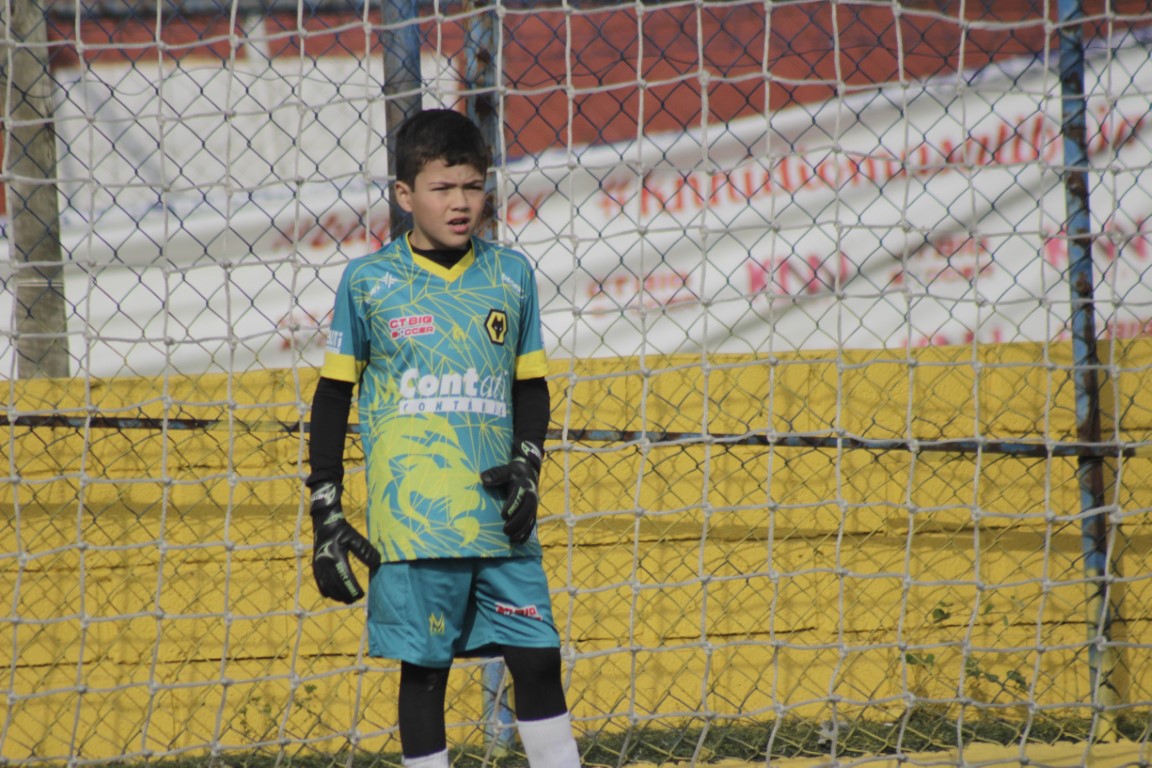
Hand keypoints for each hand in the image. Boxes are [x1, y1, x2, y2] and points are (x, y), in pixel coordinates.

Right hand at [309, 482, 380, 602]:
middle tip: (356, 599)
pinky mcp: (315, 567)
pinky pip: (320, 584)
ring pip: (328, 588)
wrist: (324, 524)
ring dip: (338, 596)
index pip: (345, 578)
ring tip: (348, 599)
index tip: (361, 595)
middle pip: (336, 586)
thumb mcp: (356, 537)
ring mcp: (318, 567)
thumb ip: (366, 551)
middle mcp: (325, 564)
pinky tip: (335, 595)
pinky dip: (328, 592)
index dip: (353, 589)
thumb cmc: (343, 530)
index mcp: (336, 556)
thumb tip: (377, 563)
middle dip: (346, 595)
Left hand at [481, 442, 542, 543]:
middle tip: (506, 530)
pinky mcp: (533, 511)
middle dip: (518, 521)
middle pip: (528, 509)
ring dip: (522, 530)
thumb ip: (496, 473)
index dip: (513, 505)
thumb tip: (483, 479)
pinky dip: (527, 532)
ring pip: (531, 518)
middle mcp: (531, 495)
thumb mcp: (506, 469)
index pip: (520, 496)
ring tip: (512, 539)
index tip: (503, 515)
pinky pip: (532, 523)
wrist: (528, 473)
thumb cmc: (513, 472)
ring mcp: (534, 504)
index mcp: (524, 484)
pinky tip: (519, 541)